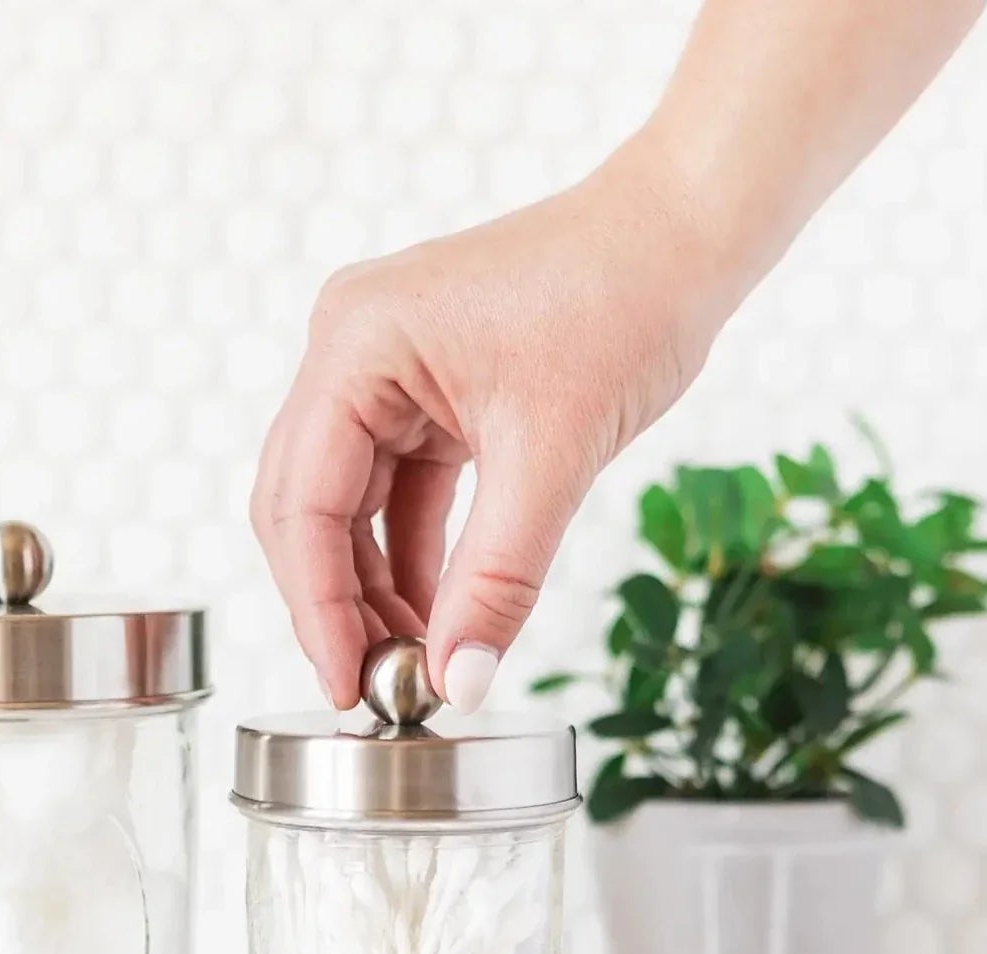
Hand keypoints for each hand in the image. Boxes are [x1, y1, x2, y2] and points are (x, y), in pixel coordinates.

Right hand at [251, 142, 731, 711]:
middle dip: (338, 604)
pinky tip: (435, 614)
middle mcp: (348, 353)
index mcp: (355, 347)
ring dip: (375, 587)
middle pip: (307, 509)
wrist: (684, 234)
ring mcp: (381, 371)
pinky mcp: (420, 391)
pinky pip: (396, 493)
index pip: (303, 505)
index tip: (348, 686)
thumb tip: (461, 685)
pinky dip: (411, 555)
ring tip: (413, 663)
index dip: (317, 608)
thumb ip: (497, 580)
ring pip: (348, 509)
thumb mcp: (553, 457)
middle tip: (375, 687)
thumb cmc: (623, 301)